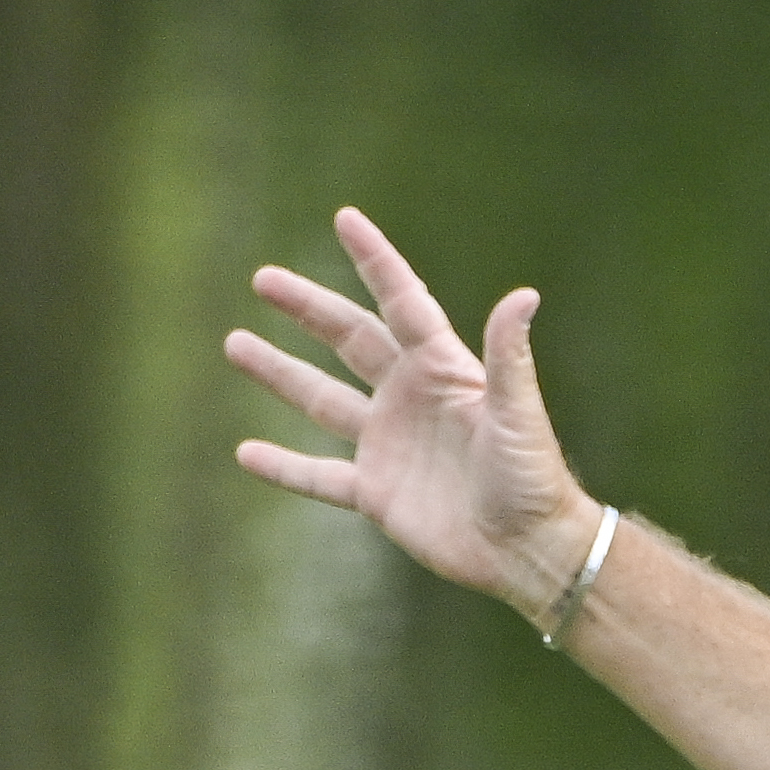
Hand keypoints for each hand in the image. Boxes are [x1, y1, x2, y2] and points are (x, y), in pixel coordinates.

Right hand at [226, 206, 596, 621]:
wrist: (529, 551)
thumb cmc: (534, 478)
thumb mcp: (518, 412)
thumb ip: (509, 356)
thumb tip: (524, 295)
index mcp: (443, 370)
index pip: (401, 302)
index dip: (375, 261)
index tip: (346, 218)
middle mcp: (410, 399)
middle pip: (348, 339)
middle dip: (307, 308)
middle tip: (263, 278)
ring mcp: (389, 445)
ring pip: (322, 400)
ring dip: (279, 373)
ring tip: (235, 343)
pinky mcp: (377, 493)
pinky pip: (320, 477)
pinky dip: (284, 468)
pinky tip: (246, 454)